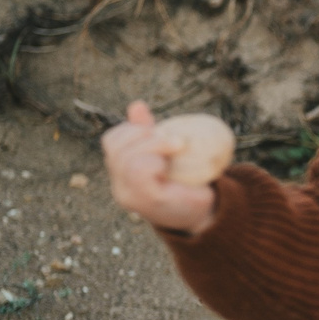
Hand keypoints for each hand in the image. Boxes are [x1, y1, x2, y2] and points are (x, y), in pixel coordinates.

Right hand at [102, 102, 230, 233]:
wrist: (207, 214)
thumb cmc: (186, 183)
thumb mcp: (166, 154)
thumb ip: (150, 133)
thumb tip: (137, 105)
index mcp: (121, 172)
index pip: (111, 141)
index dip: (131, 129)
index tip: (156, 130)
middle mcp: (120, 185)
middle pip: (115, 147)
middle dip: (143, 134)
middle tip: (173, 140)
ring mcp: (130, 195)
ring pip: (126, 159)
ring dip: (153, 146)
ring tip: (176, 148)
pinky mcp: (146, 201)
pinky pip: (139, 171)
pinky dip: (154, 161)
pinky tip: (168, 165)